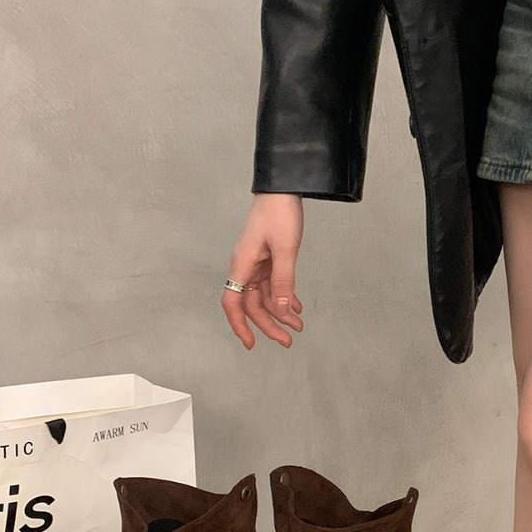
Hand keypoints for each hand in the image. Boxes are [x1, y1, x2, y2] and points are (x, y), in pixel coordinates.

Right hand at [221, 193, 305, 348]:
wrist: (283, 188)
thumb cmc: (279, 213)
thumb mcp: (285, 249)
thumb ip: (283, 281)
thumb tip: (281, 311)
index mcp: (243, 265)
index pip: (233, 302)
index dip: (240, 325)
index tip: (251, 343)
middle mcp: (246, 267)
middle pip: (253, 305)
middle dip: (269, 325)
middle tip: (288, 341)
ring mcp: (257, 263)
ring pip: (266, 297)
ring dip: (281, 313)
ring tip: (299, 326)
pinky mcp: (269, 259)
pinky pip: (274, 285)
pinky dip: (285, 297)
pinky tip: (297, 308)